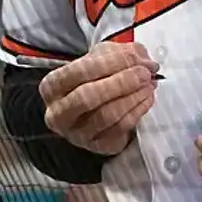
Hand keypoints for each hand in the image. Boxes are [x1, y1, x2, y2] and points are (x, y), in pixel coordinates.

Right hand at [40, 41, 159, 155]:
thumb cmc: (94, 79)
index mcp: (51, 87)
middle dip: (121, 83)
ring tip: (149, 84)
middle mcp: (58, 114)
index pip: (78, 72)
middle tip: (144, 74)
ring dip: (133, 97)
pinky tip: (147, 98)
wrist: (93, 109)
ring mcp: (77, 135)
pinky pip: (120, 129)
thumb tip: (147, 63)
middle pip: (88, 97)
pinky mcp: (98, 147)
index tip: (134, 58)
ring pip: (107, 116)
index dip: (109, 63)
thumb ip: (124, 54)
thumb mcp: (102, 58)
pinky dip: (138, 111)